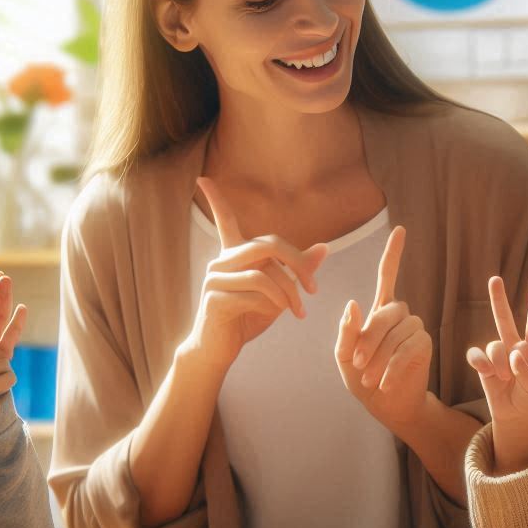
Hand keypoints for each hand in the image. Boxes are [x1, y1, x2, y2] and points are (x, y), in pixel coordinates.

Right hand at [187, 177, 328, 369]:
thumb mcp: (278, 292)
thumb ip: (298, 270)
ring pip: (265, 273)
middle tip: (314, 288)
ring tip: (299, 312)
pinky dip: (274, 305)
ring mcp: (215, 279)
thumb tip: (325, 247)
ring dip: (290, 294)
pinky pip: (255, 294)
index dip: (215, 199)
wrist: (219, 350)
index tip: (203, 178)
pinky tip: (277, 315)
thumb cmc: (247, 318)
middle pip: (268, 244)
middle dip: (298, 263)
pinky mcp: (215, 299)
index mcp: (234, 255)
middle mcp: (221, 261)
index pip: (224, 220)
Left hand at [334, 225, 433, 435]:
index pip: (386, 276)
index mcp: (379, 312)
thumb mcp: (345, 357)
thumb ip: (346, 333)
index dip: (393, 254)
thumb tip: (353, 303)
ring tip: (369, 380)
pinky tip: (385, 384)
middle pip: (386, 313)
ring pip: (397, 333)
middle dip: (370, 339)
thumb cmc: (363, 379)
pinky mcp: (424, 344)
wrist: (386, 405)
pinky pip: (408, 349)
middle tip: (358, 365)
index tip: (400, 229)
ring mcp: (414, 328)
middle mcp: (399, 315)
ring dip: (379, 358)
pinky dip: (393, 368)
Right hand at [467, 276, 527, 473]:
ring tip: (504, 379)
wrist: (517, 417)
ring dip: (497, 363)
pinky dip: (480, 362)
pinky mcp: (483, 366)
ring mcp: (498, 356)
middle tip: (494, 279)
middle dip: (498, 300)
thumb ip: (526, 372)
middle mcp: (515, 348)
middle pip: (505, 320)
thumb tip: (514, 354)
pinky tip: (485, 371)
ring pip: (492, 346)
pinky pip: (476, 355)